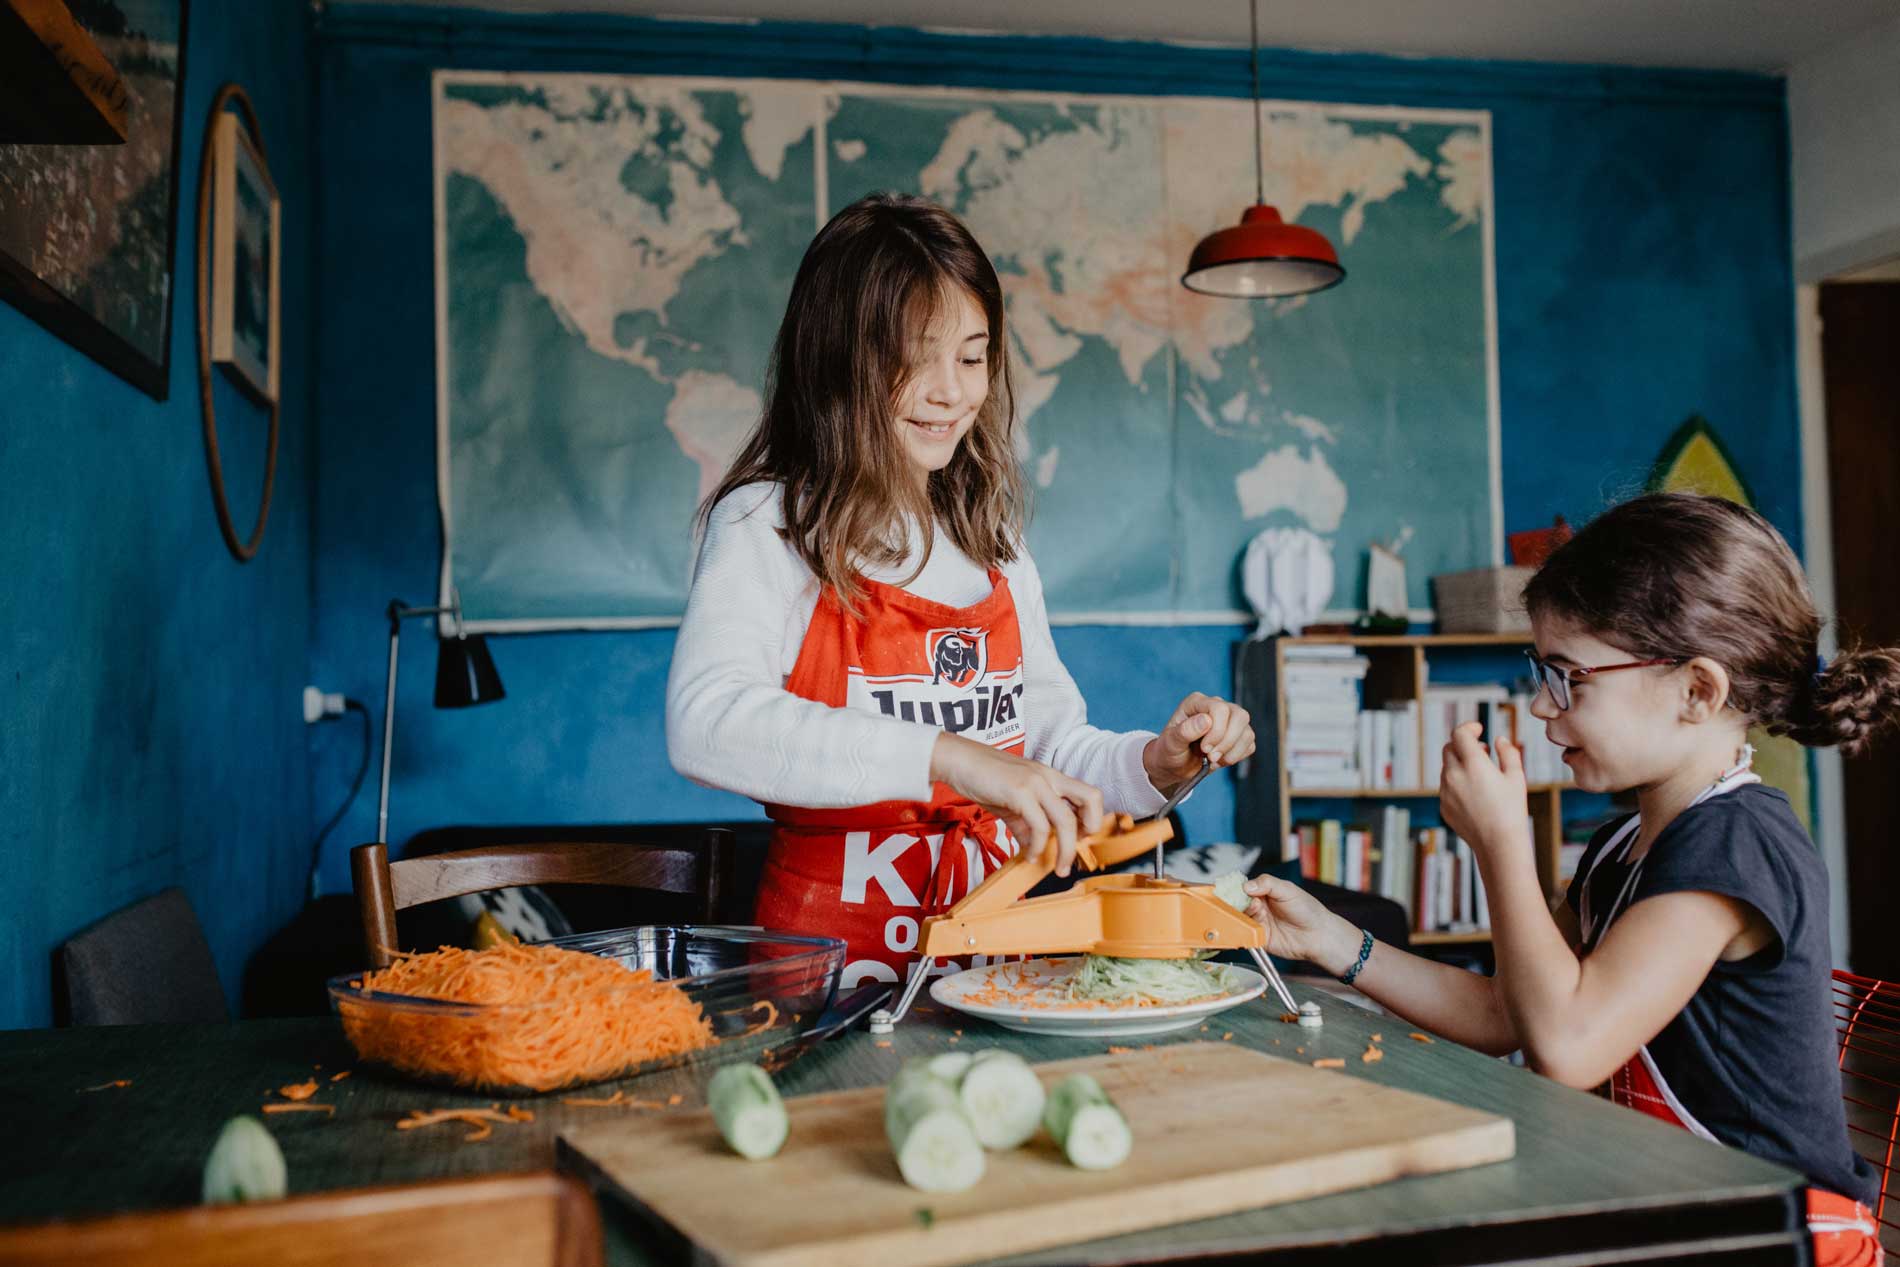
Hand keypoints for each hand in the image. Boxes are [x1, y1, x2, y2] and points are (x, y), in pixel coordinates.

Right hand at [930, 733, 1103, 876]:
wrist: (957, 760)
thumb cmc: (983, 778)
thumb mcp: (1011, 803)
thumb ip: (1026, 825)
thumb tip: (1033, 849)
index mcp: (1051, 776)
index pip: (1089, 794)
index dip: (1091, 819)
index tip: (1077, 839)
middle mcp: (1049, 777)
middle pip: (1091, 799)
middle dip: (1091, 829)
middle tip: (1077, 851)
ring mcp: (1036, 783)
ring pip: (1067, 820)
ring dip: (1066, 850)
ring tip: (1057, 867)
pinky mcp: (1019, 792)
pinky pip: (1040, 826)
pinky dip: (1038, 847)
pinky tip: (1029, 855)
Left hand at [1144, 692, 1253, 792]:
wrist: (1175, 765)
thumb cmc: (1170, 750)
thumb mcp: (1170, 743)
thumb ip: (1185, 731)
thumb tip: (1206, 720)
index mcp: (1198, 702)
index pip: (1220, 708)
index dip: (1217, 731)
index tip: (1204, 749)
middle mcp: (1217, 707)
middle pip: (1240, 716)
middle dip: (1227, 742)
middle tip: (1210, 757)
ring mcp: (1230, 721)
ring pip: (1247, 732)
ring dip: (1231, 752)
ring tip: (1213, 760)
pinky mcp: (1238, 736)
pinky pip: (1249, 745)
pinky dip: (1236, 757)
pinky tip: (1220, 761)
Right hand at [1241, 875, 1362, 975]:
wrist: (1318, 935)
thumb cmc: (1307, 910)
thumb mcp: (1288, 889)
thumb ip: (1267, 883)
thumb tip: (1247, 886)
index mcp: (1264, 893)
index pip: (1243, 888)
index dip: (1236, 888)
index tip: (1233, 888)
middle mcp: (1258, 907)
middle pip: (1237, 904)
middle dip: (1237, 902)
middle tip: (1247, 900)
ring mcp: (1258, 923)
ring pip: (1239, 918)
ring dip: (1243, 914)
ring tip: (1256, 910)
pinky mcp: (1259, 939)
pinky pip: (1246, 935)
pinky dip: (1244, 931)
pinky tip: (1251, 926)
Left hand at [1439, 722, 1530, 853]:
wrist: (1498, 843)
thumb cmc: (1512, 809)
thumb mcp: (1516, 777)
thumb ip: (1508, 753)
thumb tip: (1499, 740)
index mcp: (1473, 764)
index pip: (1459, 734)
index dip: (1468, 727)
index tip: (1478, 729)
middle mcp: (1454, 775)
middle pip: (1449, 748)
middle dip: (1463, 745)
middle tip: (1481, 752)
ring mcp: (1445, 792)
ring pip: (1446, 768)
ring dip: (1460, 765)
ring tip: (1481, 775)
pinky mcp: (1443, 806)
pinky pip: (1445, 788)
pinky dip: (1456, 783)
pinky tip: (1475, 796)